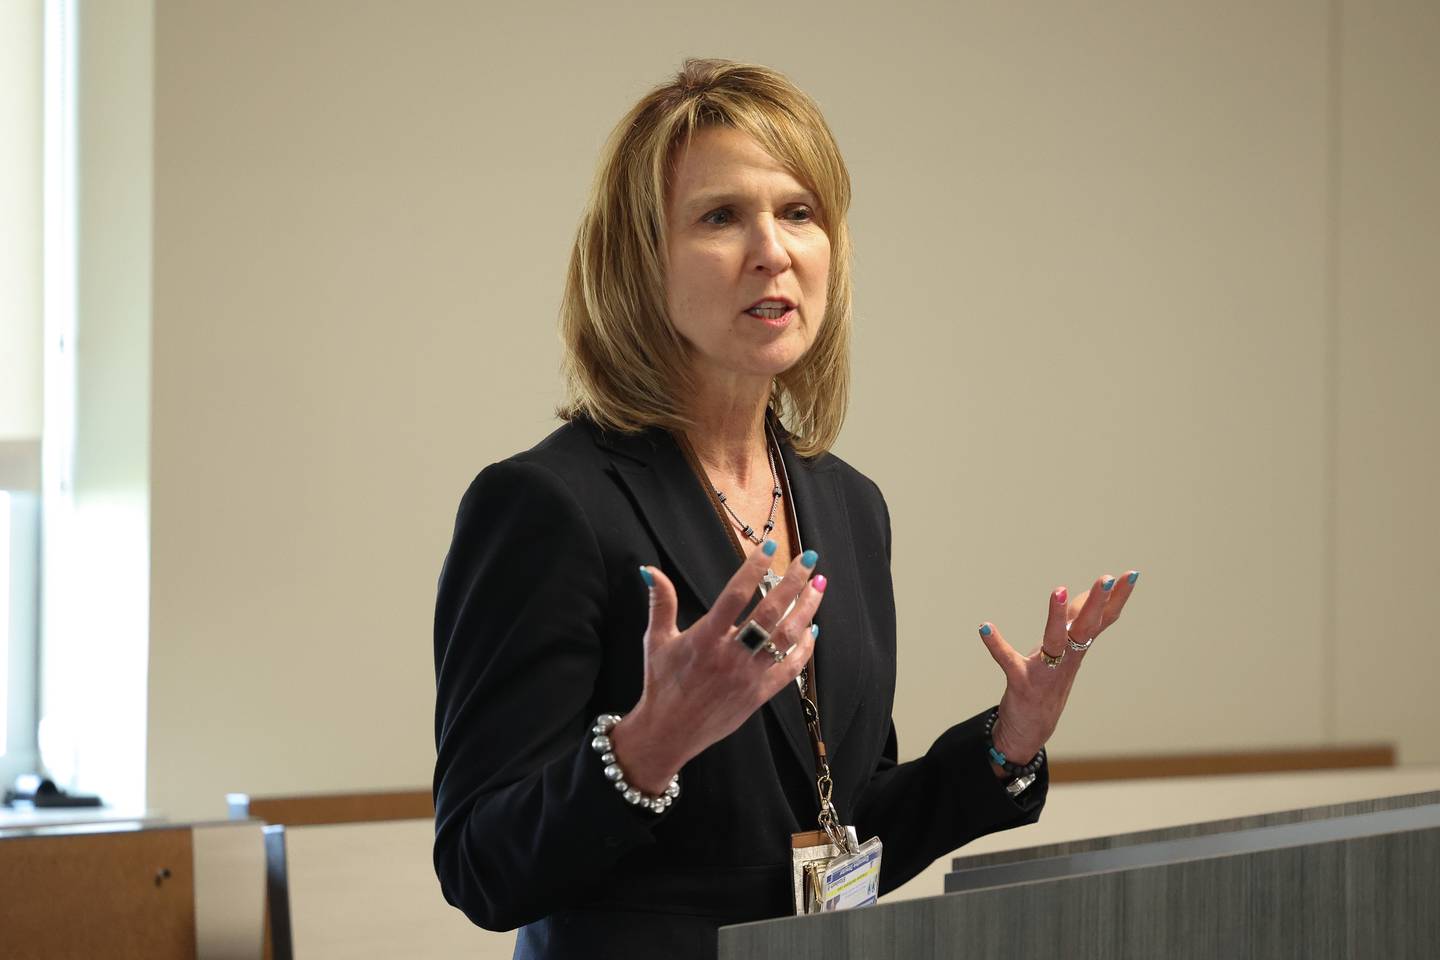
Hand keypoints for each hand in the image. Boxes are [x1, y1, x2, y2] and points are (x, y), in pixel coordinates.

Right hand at [610, 542, 826, 792]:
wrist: (668, 732)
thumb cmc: (661, 684)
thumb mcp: (656, 640)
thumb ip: (661, 602)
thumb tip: (649, 569)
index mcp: (705, 638)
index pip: (735, 595)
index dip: (754, 569)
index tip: (771, 546)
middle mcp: (730, 655)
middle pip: (770, 612)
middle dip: (793, 583)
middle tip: (809, 559)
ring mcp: (748, 676)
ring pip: (786, 637)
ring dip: (806, 609)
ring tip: (819, 586)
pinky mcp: (759, 695)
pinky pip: (790, 670)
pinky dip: (804, 649)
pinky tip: (812, 630)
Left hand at [978, 571, 1139, 769]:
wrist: (1031, 729)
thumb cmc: (1048, 682)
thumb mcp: (1066, 650)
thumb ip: (1075, 623)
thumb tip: (1087, 595)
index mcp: (1078, 648)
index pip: (1102, 620)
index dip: (1118, 598)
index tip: (1132, 574)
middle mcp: (1067, 659)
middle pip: (1086, 627)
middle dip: (1098, 602)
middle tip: (1107, 578)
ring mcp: (1045, 672)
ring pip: (1055, 641)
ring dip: (1056, 616)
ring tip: (1058, 590)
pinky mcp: (1020, 683)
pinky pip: (1007, 661)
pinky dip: (996, 644)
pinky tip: (984, 627)